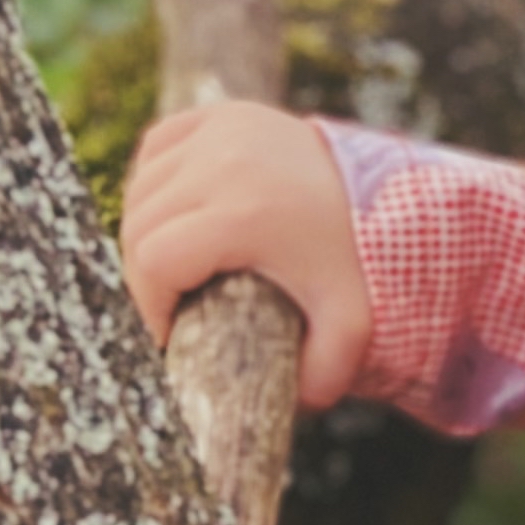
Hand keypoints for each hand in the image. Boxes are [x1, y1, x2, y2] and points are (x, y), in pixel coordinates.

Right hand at [123, 103, 372, 409]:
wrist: (384, 191)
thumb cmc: (359, 264)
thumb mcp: (350, 327)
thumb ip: (322, 378)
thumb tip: (283, 409)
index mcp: (246, 212)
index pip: (155, 261)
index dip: (149, 304)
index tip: (167, 333)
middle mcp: (224, 161)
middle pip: (140, 227)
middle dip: (145, 277)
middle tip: (169, 307)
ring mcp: (218, 130)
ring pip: (141, 190)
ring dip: (147, 233)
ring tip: (175, 269)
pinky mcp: (217, 115)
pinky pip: (156, 152)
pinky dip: (156, 186)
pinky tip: (179, 216)